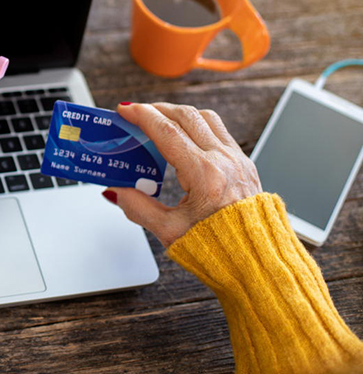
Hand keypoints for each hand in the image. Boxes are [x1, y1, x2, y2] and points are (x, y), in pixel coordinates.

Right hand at [104, 103, 262, 247]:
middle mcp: (223, 161)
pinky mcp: (245, 164)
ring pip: (206, 118)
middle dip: (158, 109)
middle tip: (138, 114)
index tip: (126, 110)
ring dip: (180, 114)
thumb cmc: (221, 250)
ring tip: (161, 120)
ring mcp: (237, 160)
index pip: (166, 132)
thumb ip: (138, 208)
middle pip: (186, 116)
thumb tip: (116, 192)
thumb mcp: (169, 231)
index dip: (142, 116)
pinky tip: (186, 137)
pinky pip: (220, 131)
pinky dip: (198, 125)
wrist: (257, 263)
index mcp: (204, 175)